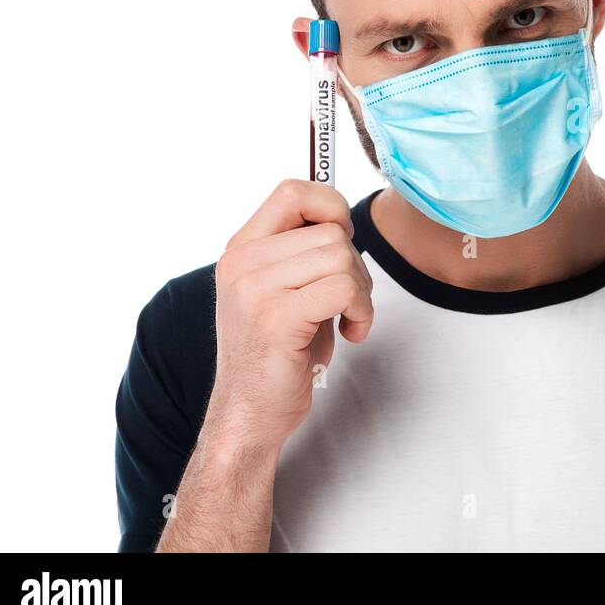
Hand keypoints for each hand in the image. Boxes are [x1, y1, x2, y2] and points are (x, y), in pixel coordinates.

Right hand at [205, 179, 374, 455]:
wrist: (249, 414)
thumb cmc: (278, 354)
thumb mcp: (283, 290)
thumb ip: (302, 252)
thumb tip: (341, 215)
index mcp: (242, 249)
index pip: (293, 190)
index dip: (331, 206)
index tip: (342, 242)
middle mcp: (242, 262)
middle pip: (331, 229)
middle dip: (356, 265)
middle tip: (349, 301)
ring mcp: (255, 289)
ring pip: (340, 255)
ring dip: (361, 291)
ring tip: (348, 318)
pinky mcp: (276, 318)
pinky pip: (343, 288)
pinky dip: (362, 312)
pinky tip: (350, 333)